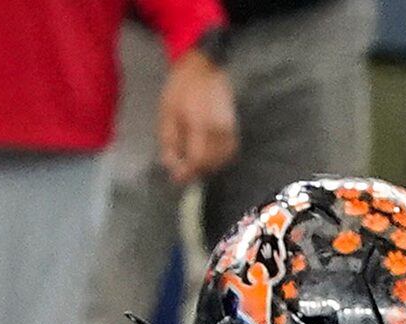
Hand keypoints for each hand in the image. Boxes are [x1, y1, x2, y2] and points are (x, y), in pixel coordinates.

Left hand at [158, 47, 239, 185]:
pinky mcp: (238, 128)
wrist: (208, 65)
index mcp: (200, 122)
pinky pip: (229, 152)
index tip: (177, 178)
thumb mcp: (167, 111)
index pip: (198, 159)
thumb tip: (172, 168)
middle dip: (196, 169)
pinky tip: (208, 152)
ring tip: (194, 159)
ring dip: (207, 165)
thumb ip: (169, 142)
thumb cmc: (184, 86)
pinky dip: (218, 157)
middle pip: (211, 163)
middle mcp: (220, 128)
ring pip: (222, 160)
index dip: (187, 172)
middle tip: (182, 168)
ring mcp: (232, 128)